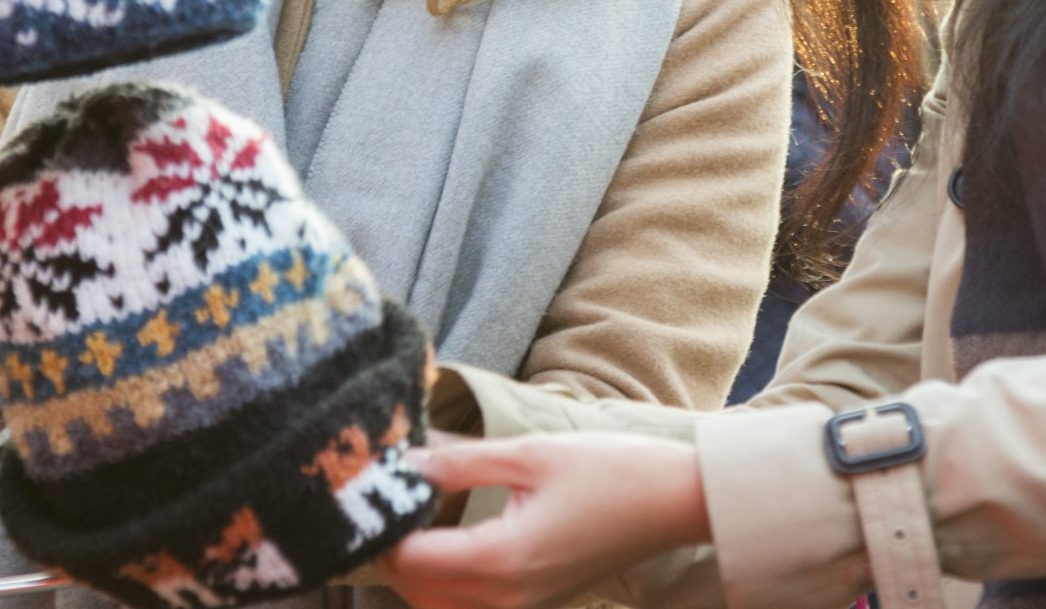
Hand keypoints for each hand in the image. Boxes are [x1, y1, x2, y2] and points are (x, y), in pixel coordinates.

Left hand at [379, 432, 711, 608]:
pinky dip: (443, 584)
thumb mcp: (528, 452)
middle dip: (389, 550)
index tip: (370, 488)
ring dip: (413, 572)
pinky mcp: (535, 606)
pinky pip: (468, 608)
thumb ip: (458, 462)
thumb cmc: (609, 470)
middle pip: (415, 590)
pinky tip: (443, 542)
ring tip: (409, 520)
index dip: (381, 526)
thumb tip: (402, 463)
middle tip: (383, 500)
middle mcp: (507, 600)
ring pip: (437, 607)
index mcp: (501, 560)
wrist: (675, 503)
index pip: (408, 559)